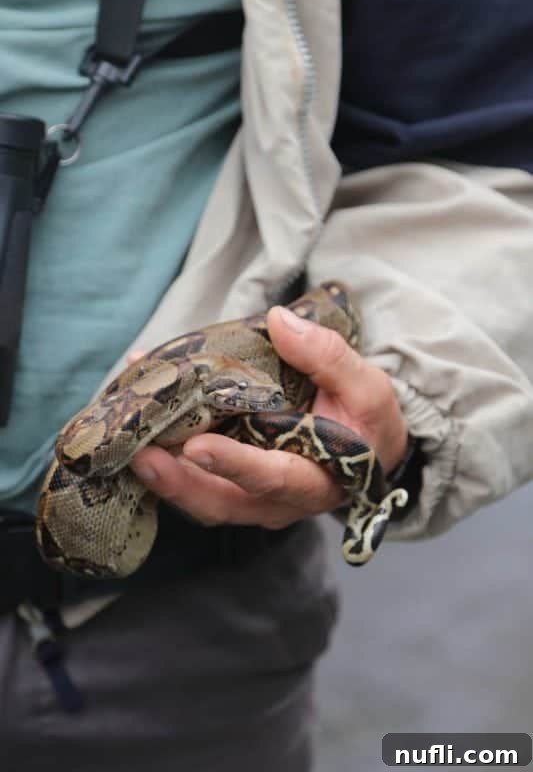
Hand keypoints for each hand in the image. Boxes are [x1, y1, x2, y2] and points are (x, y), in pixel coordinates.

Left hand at [129, 307, 407, 528]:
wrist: (367, 446)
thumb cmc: (368, 421)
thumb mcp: (366, 387)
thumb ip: (329, 358)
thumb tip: (280, 321)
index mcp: (315, 481)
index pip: (273, 479)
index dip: (235, 466)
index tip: (197, 448)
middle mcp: (277, 501)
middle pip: (221, 502)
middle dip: (178, 482)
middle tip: (140, 454)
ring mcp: (250, 497)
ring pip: (200, 496)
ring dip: (163, 473)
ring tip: (129, 436)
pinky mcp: (232, 482)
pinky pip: (194, 476)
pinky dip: (166, 453)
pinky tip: (143, 412)